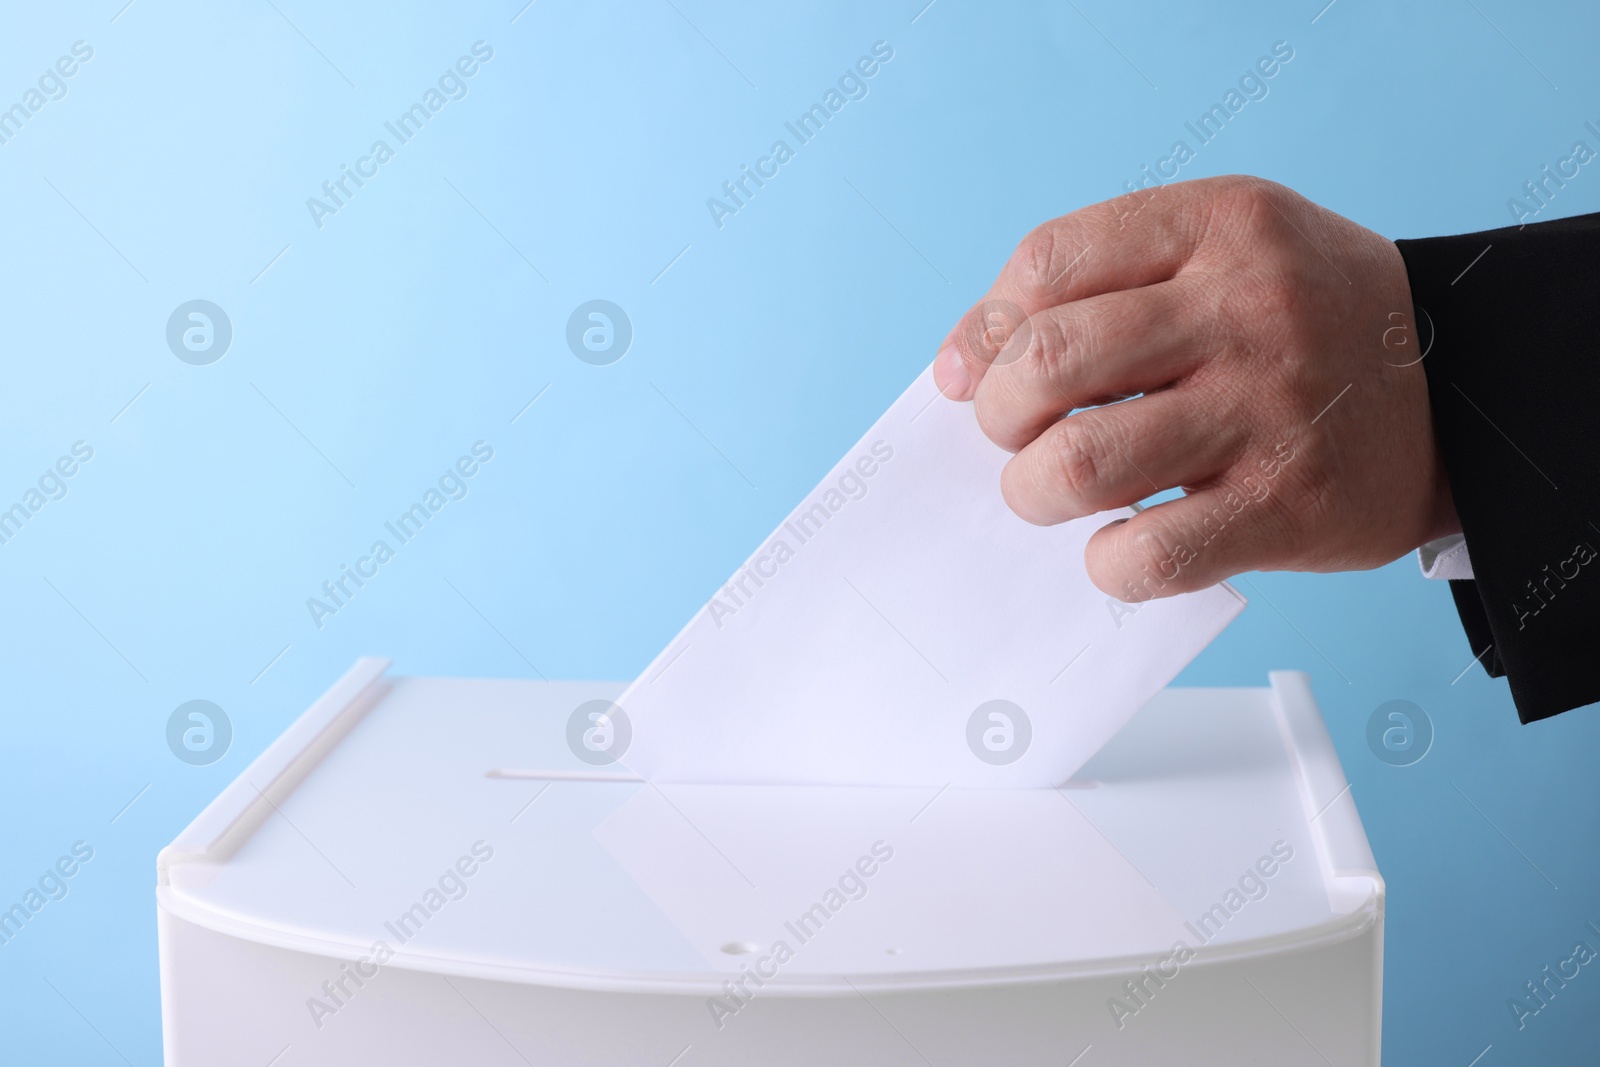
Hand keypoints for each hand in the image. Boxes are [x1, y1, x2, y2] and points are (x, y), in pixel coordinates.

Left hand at [933, 175, 1458, 601]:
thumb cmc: (1301, 324)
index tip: (970, 377)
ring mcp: (1273, 408)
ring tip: (1050, 493)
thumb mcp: (1220, 254)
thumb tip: (958, 366)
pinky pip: (1149, 555)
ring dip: (1033, 493)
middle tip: (1014, 439)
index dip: (983, 330)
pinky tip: (1117, 547)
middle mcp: (1250, 306)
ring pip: (1081, 465)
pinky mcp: (1291, 505)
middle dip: (997, 417)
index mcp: (1221, 225)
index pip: (1047, 263)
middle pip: (1047, 362)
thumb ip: (1095, 285)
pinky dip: (1106, 564)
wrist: (1459, 390)